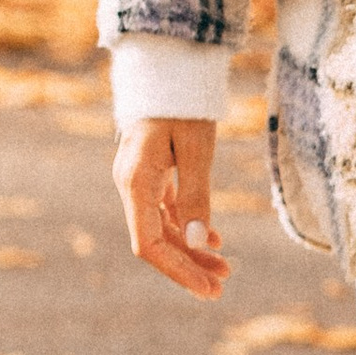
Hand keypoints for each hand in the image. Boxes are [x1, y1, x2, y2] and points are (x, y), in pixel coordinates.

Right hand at [113, 117, 232, 299]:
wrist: (168, 65)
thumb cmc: (182, 103)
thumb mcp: (196, 149)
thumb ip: (195, 196)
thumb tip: (196, 243)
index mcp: (136, 182)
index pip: (150, 245)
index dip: (178, 271)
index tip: (208, 288)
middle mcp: (131, 185)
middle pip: (156, 241)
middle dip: (188, 265)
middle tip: (223, 284)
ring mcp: (138, 179)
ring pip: (161, 228)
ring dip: (190, 249)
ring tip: (224, 266)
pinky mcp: (150, 172)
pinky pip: (164, 210)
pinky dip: (187, 226)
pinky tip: (211, 239)